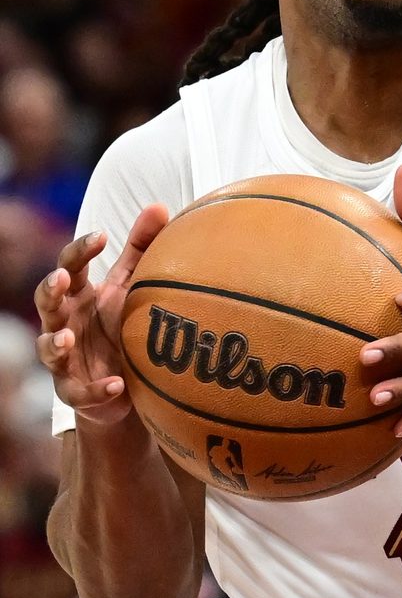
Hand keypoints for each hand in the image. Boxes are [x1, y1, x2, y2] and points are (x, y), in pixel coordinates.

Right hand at [35, 205, 170, 426]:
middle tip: (61, 278)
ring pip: (48, 348)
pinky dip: (96, 389)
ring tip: (67, 337)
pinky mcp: (75, 390)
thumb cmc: (123, 325)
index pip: (70, 266)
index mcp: (79, 295)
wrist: (128, 384)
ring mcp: (65, 358)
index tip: (101, 236)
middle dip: (49, 290)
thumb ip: (141, 249)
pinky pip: (80, 391)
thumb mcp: (132, 287)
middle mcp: (65, 322)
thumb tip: (158, 205)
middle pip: (46, 302)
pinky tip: (115, 384)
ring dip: (55, 341)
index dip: (80, 250)